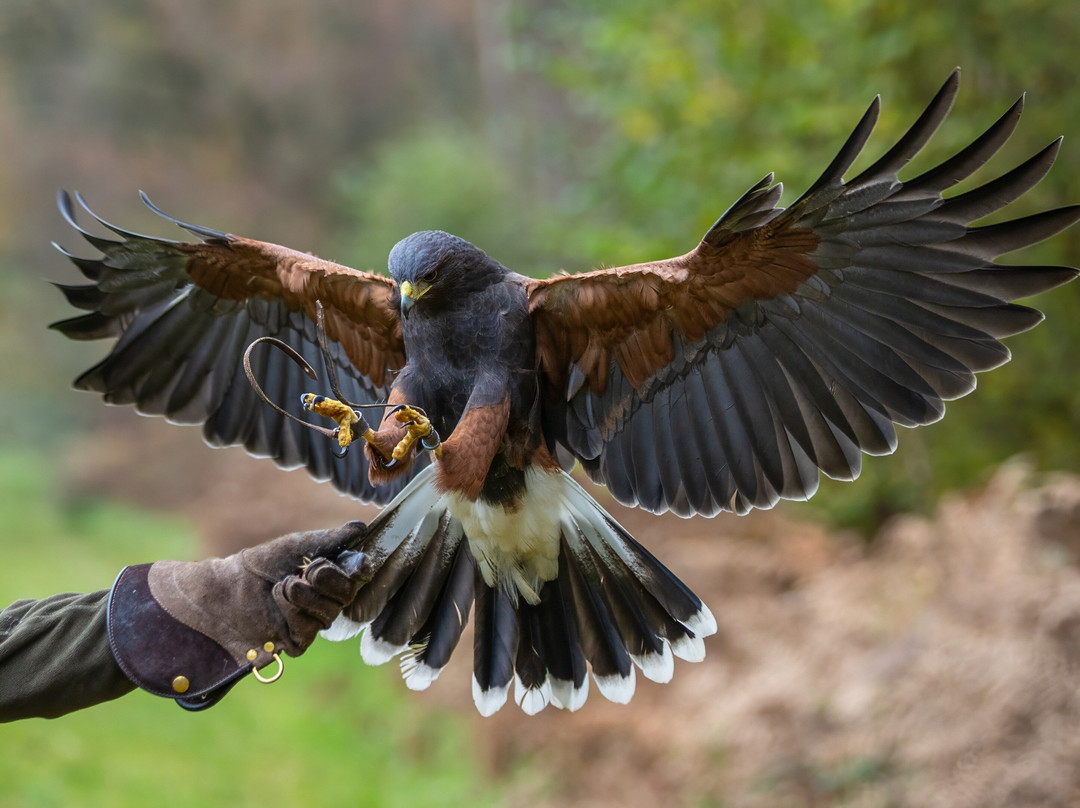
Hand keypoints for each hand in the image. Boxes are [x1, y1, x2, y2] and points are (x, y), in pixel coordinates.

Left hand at [108, 521, 368, 706]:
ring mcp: (311, 623)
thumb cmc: (258, 565)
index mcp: (329, 575)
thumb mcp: (296, 547)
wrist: (223, 589)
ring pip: (329, 613)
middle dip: (330, 579)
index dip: (359, 569)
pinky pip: (309, 630)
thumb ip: (330, 539)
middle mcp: (324, 600)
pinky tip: (277, 600)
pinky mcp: (296, 643)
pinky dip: (293, 612)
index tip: (356, 563)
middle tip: (309, 569)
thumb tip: (361, 527)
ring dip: (306, 595)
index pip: (359, 575)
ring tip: (283, 585)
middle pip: (348, 594)